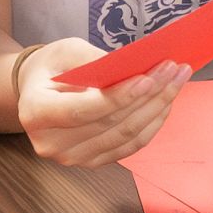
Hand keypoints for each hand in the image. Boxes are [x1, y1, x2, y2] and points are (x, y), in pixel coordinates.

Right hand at [16, 39, 191, 167]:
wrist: (37, 91)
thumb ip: (96, 61)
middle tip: (175, 70)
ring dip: (157, 109)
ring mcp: (72, 157)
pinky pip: (129, 146)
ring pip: (126, 137)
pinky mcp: (91, 161)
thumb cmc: (52, 67)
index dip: (119, 97)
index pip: (84, 109)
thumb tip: (137, 69)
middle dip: (149, 96)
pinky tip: (166, 102)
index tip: (149, 79)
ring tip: (177, 81)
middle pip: (111, 124)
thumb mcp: (67, 50)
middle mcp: (51, 143)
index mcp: (36, 112)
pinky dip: (152, 124)